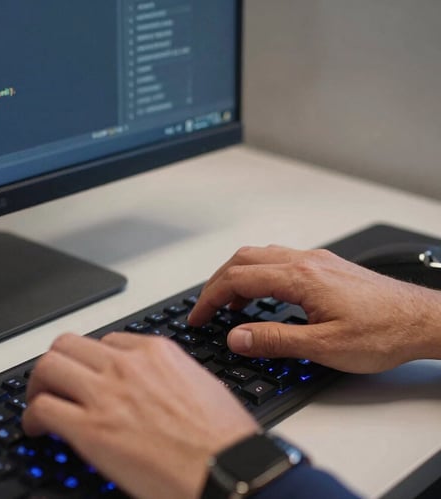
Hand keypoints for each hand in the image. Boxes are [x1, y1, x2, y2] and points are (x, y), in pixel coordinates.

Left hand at [22, 332, 258, 498]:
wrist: (229, 472)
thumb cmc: (226, 441)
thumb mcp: (202, 388)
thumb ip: (170, 378)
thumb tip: (156, 388)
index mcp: (156, 353)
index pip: (107, 341)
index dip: (93, 361)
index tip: (89, 376)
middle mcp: (126, 365)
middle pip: (68, 344)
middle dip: (57, 363)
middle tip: (54, 383)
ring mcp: (106, 394)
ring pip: (48, 366)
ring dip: (38, 384)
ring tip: (39, 402)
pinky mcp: (90, 429)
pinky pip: (43, 408)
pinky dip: (32, 417)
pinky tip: (37, 429)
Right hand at [188, 245, 440, 372]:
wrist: (424, 321)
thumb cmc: (385, 332)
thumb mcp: (324, 347)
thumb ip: (275, 340)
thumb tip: (237, 337)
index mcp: (300, 277)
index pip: (238, 279)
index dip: (210, 299)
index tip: (198, 317)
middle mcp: (306, 261)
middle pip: (244, 259)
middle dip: (217, 283)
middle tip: (205, 309)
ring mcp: (317, 261)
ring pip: (261, 255)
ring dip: (237, 276)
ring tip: (229, 305)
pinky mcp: (327, 267)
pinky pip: (280, 260)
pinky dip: (259, 274)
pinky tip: (263, 296)